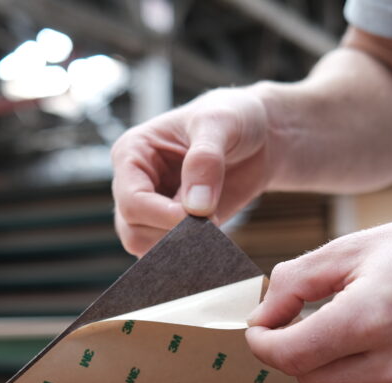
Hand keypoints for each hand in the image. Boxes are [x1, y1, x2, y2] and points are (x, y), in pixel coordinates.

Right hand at [111, 87, 272, 256]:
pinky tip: (213, 242)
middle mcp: (134, 185)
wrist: (260, 138)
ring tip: (214, 226)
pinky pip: (168, 256)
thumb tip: (195, 207)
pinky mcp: (171, 229)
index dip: (162, 215)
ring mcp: (151, 210)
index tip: (199, 216)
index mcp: (132, 154)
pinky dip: (189, 256)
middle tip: (212, 221)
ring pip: (145, 248)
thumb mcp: (220, 123)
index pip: (131, 199)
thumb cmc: (233, 118)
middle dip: (172, 234)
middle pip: (133, 231)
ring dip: (181, 247)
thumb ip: (205, 160)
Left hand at [245, 210, 391, 382]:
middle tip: (317, 320)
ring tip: (368, 329)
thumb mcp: (352, 248)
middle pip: (308, 379)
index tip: (260, 331)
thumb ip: (293, 283)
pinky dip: (370, 380)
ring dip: (336, 366)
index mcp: (372, 317)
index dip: (263, 344)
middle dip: (300, 351)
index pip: (289, 356)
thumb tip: (258, 320)